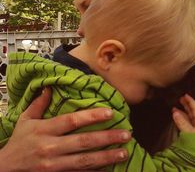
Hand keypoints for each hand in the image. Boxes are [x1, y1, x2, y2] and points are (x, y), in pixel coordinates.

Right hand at [0, 88, 130, 171]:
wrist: (6, 169)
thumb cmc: (19, 141)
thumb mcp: (25, 119)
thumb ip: (39, 103)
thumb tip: (50, 87)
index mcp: (45, 130)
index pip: (71, 121)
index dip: (91, 116)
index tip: (110, 112)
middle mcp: (51, 147)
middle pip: (83, 142)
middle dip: (106, 138)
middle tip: (126, 134)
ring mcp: (55, 165)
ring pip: (85, 161)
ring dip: (106, 157)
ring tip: (124, 152)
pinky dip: (95, 171)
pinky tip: (109, 167)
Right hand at [172, 94, 194, 132]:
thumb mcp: (190, 131)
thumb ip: (182, 122)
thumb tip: (175, 113)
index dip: (190, 100)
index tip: (185, 95)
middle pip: (192, 112)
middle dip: (185, 105)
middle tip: (180, 99)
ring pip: (189, 118)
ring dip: (182, 113)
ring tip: (175, 109)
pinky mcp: (192, 135)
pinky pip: (186, 125)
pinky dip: (181, 121)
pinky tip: (178, 120)